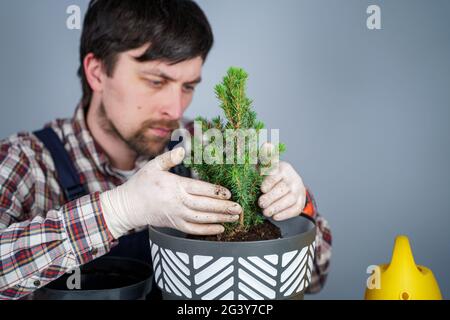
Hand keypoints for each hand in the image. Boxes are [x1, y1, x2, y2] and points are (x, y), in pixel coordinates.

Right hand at [100, 147, 241, 238]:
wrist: (128, 206)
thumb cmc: (141, 184)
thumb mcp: (153, 166)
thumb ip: (169, 158)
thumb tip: (182, 149)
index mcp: (174, 186)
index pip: (199, 189)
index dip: (215, 191)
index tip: (229, 193)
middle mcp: (177, 202)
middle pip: (204, 205)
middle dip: (223, 207)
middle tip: (239, 207)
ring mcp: (176, 215)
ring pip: (201, 219)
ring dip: (219, 219)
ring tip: (234, 217)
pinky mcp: (175, 225)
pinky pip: (193, 230)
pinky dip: (207, 231)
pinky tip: (220, 228)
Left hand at [258, 159, 306, 221]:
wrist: (287, 184)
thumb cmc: (270, 175)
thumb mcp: (265, 165)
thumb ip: (263, 156)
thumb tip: (267, 145)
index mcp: (284, 168)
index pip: (277, 174)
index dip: (270, 182)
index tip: (262, 189)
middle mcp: (293, 178)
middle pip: (283, 188)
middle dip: (271, 197)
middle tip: (260, 203)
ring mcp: (299, 191)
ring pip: (290, 200)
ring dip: (277, 207)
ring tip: (266, 212)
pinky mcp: (301, 202)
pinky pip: (295, 209)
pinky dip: (285, 214)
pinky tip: (275, 217)